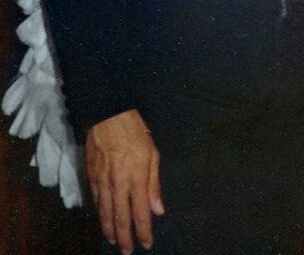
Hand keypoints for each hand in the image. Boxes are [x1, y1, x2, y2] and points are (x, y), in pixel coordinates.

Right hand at [86, 109, 163, 253]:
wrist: (108, 115)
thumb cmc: (135, 132)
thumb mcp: (152, 153)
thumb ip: (154, 183)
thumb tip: (158, 210)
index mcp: (136, 177)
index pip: (141, 212)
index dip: (144, 230)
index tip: (147, 243)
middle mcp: (118, 183)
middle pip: (121, 218)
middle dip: (125, 237)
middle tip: (128, 251)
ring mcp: (102, 181)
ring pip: (106, 213)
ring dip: (110, 230)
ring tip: (115, 241)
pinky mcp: (91, 176)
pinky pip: (96, 201)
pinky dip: (100, 214)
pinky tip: (103, 220)